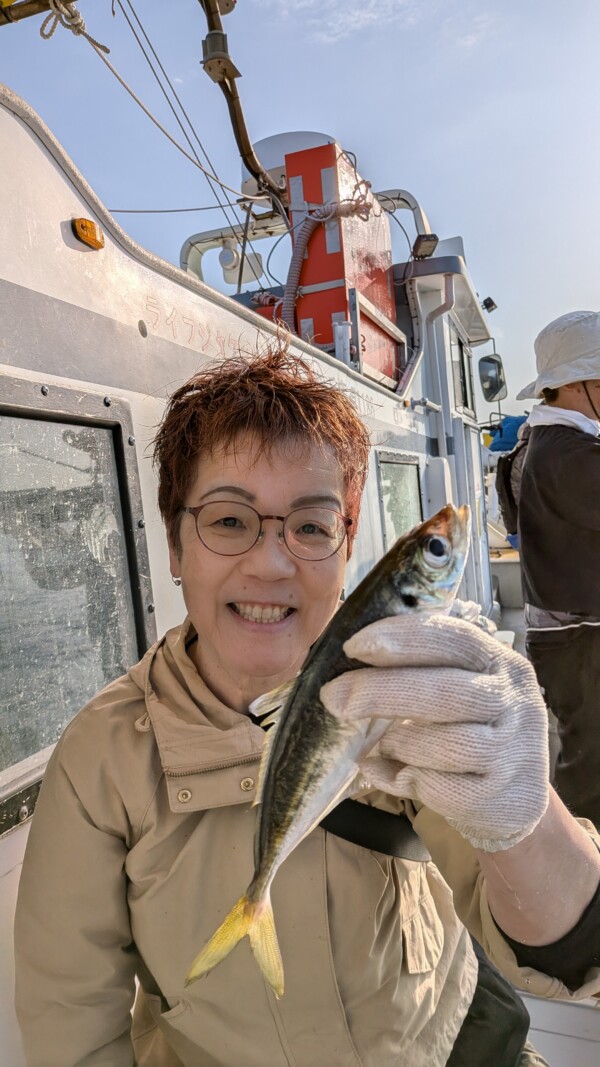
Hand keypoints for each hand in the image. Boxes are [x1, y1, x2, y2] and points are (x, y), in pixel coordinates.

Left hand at [320, 614, 549, 851]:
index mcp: (500, 662)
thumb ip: (421, 674)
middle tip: (333, 697)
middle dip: (381, 692)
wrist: (515, 802)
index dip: (404, 638)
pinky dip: (408, 782)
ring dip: (401, 743)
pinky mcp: (503, 797)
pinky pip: (447, 790)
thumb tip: (348, 667)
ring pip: (450, 744)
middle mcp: (515, 701)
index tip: (354, 645)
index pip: (454, 639)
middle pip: (446, 691)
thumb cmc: (472, 732)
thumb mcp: (462, 690)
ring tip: (379, 746)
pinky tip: (391, 775)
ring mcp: (513, 751)